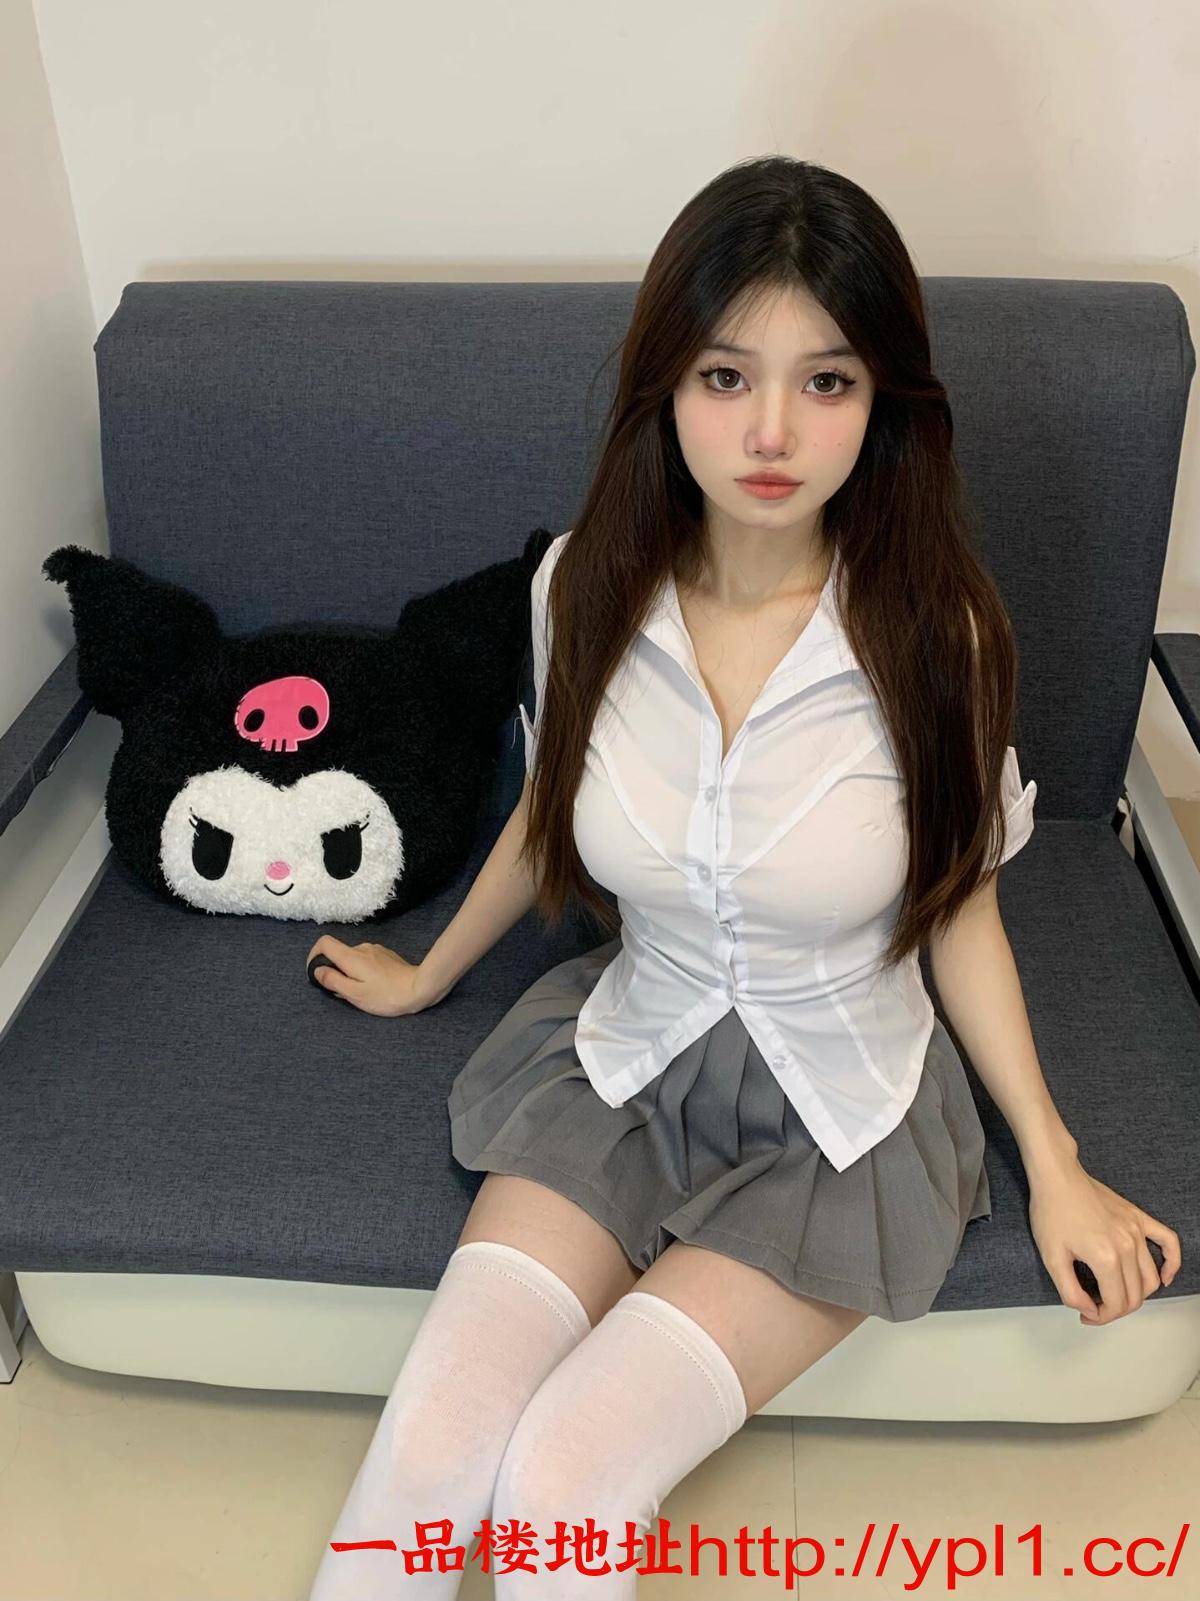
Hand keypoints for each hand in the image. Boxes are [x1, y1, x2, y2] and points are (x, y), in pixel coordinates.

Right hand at [305, 934, 444, 1016]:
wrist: (419, 988)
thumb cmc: (386, 995)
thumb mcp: (355, 994)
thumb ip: (333, 981)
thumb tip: (318, 971)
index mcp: (351, 956)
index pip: (324, 942)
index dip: (314, 955)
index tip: (316, 971)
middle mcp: (361, 948)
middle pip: (338, 953)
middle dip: (334, 970)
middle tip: (341, 992)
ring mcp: (375, 950)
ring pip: (353, 958)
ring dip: (349, 972)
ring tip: (360, 992)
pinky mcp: (386, 955)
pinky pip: (366, 960)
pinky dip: (362, 971)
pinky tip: (373, 986)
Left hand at [1028, 1156, 1181, 1324]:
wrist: (1057, 1176)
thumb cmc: (1051, 1211)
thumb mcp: (1050, 1257)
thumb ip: (1070, 1291)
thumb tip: (1089, 1309)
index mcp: (1105, 1258)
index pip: (1117, 1304)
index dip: (1102, 1317)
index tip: (1087, 1314)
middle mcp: (1127, 1247)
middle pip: (1136, 1296)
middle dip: (1117, 1309)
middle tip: (1095, 1306)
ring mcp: (1136, 1231)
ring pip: (1151, 1278)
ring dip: (1137, 1294)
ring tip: (1114, 1294)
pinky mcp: (1139, 1218)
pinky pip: (1169, 1242)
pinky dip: (1172, 1263)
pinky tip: (1165, 1277)